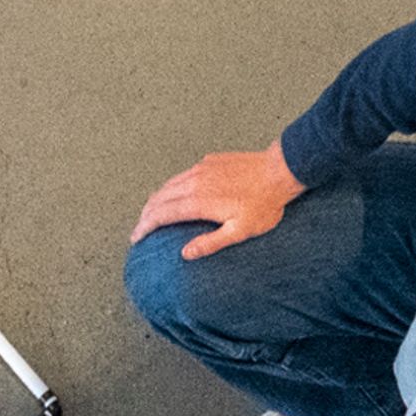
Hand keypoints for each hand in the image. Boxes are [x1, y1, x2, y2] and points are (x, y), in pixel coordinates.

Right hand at [130, 145, 306, 256]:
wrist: (279, 171)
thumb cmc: (264, 203)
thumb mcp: (240, 231)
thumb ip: (210, 243)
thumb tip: (186, 253)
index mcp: (199, 201)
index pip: (161, 214)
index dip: (145, 226)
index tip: (136, 237)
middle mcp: (195, 183)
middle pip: (159, 198)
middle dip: (145, 215)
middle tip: (139, 229)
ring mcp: (201, 169)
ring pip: (168, 185)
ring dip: (155, 200)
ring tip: (150, 214)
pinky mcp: (209, 162)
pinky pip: (181, 175)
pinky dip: (170, 187)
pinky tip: (173, 194)